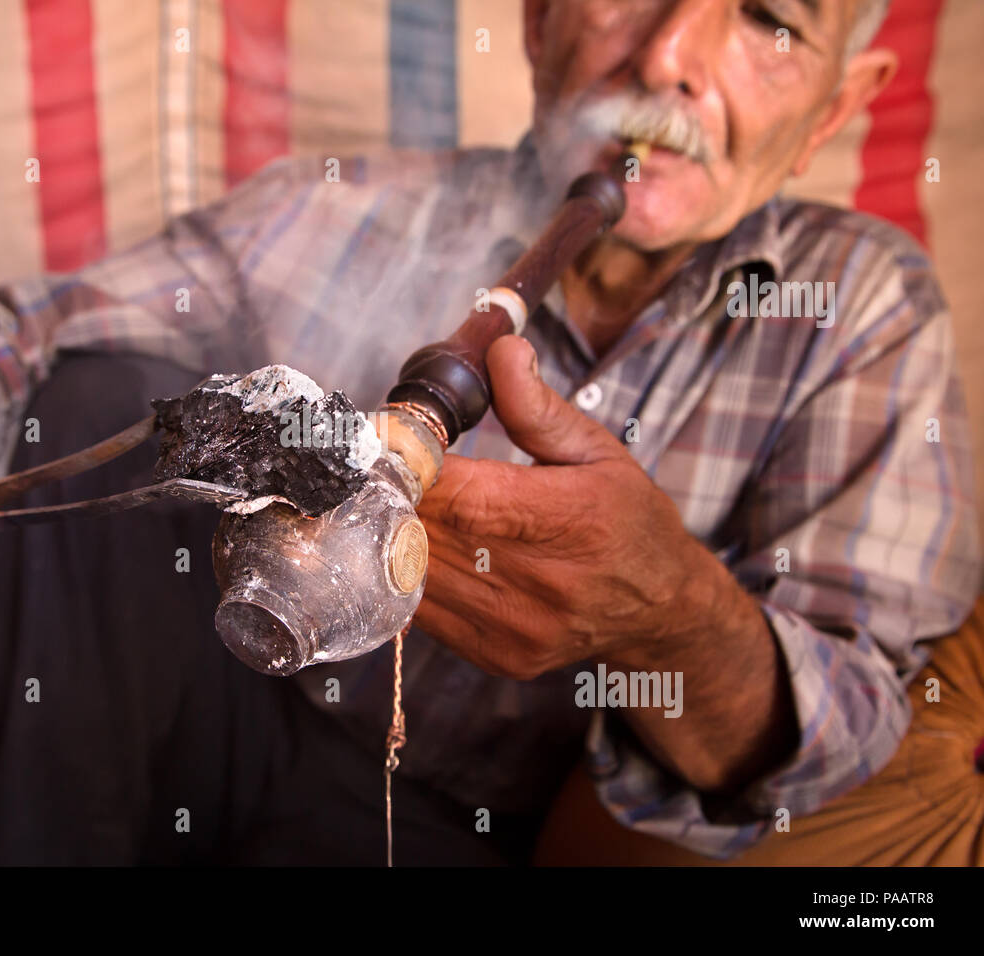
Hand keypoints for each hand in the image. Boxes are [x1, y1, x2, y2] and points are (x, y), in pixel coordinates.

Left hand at [414, 334, 708, 679]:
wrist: (660, 610)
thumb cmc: (627, 521)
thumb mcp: (596, 451)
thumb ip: (537, 407)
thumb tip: (501, 350)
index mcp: (571, 520)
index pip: (460, 495)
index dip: (410, 467)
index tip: (388, 441)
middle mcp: (542, 583)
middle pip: (426, 535)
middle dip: (389, 496)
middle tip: (372, 466)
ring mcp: (514, 627)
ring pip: (412, 576)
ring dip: (386, 535)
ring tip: (384, 502)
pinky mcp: (495, 654)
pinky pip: (421, 610)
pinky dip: (404, 573)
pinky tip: (410, 546)